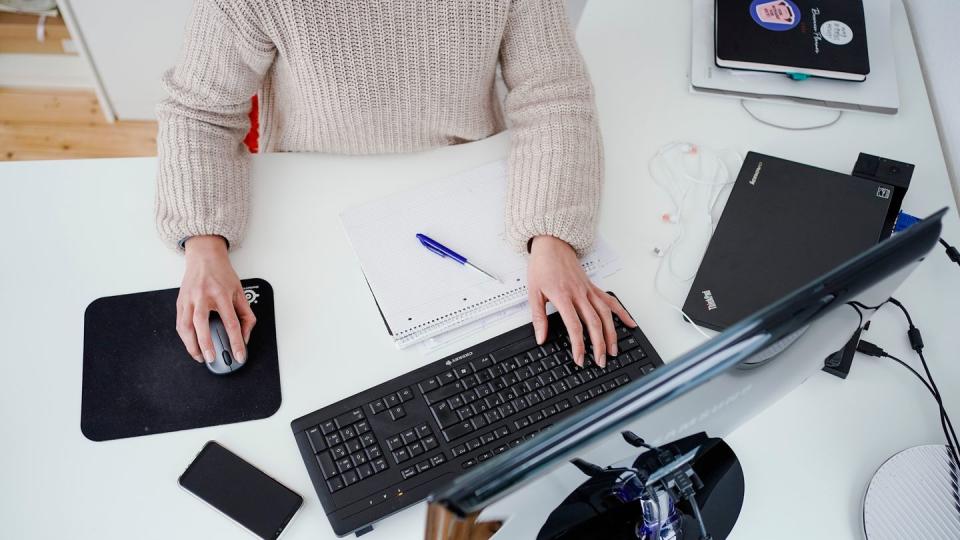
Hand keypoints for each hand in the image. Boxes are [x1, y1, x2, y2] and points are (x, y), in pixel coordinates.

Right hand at [176, 235, 255, 364]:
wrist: (204, 256)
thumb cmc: (222, 274)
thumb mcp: (240, 291)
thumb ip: (246, 315)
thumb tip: (245, 336)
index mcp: (221, 293)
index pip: (231, 322)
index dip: (236, 341)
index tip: (239, 355)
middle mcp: (203, 296)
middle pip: (202, 324)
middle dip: (206, 344)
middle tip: (211, 358)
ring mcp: (189, 298)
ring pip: (186, 325)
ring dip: (191, 344)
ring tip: (200, 356)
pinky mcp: (180, 301)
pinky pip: (180, 323)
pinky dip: (184, 337)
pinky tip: (191, 344)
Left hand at [527, 235, 636, 367]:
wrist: (552, 245)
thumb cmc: (542, 267)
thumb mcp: (533, 292)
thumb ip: (538, 317)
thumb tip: (540, 337)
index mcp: (563, 296)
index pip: (575, 325)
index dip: (579, 345)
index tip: (580, 358)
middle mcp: (579, 294)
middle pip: (594, 323)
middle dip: (599, 344)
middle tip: (600, 360)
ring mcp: (589, 290)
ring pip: (606, 314)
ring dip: (612, 334)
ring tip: (613, 350)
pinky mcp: (594, 287)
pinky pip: (610, 301)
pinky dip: (622, 313)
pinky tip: (630, 324)